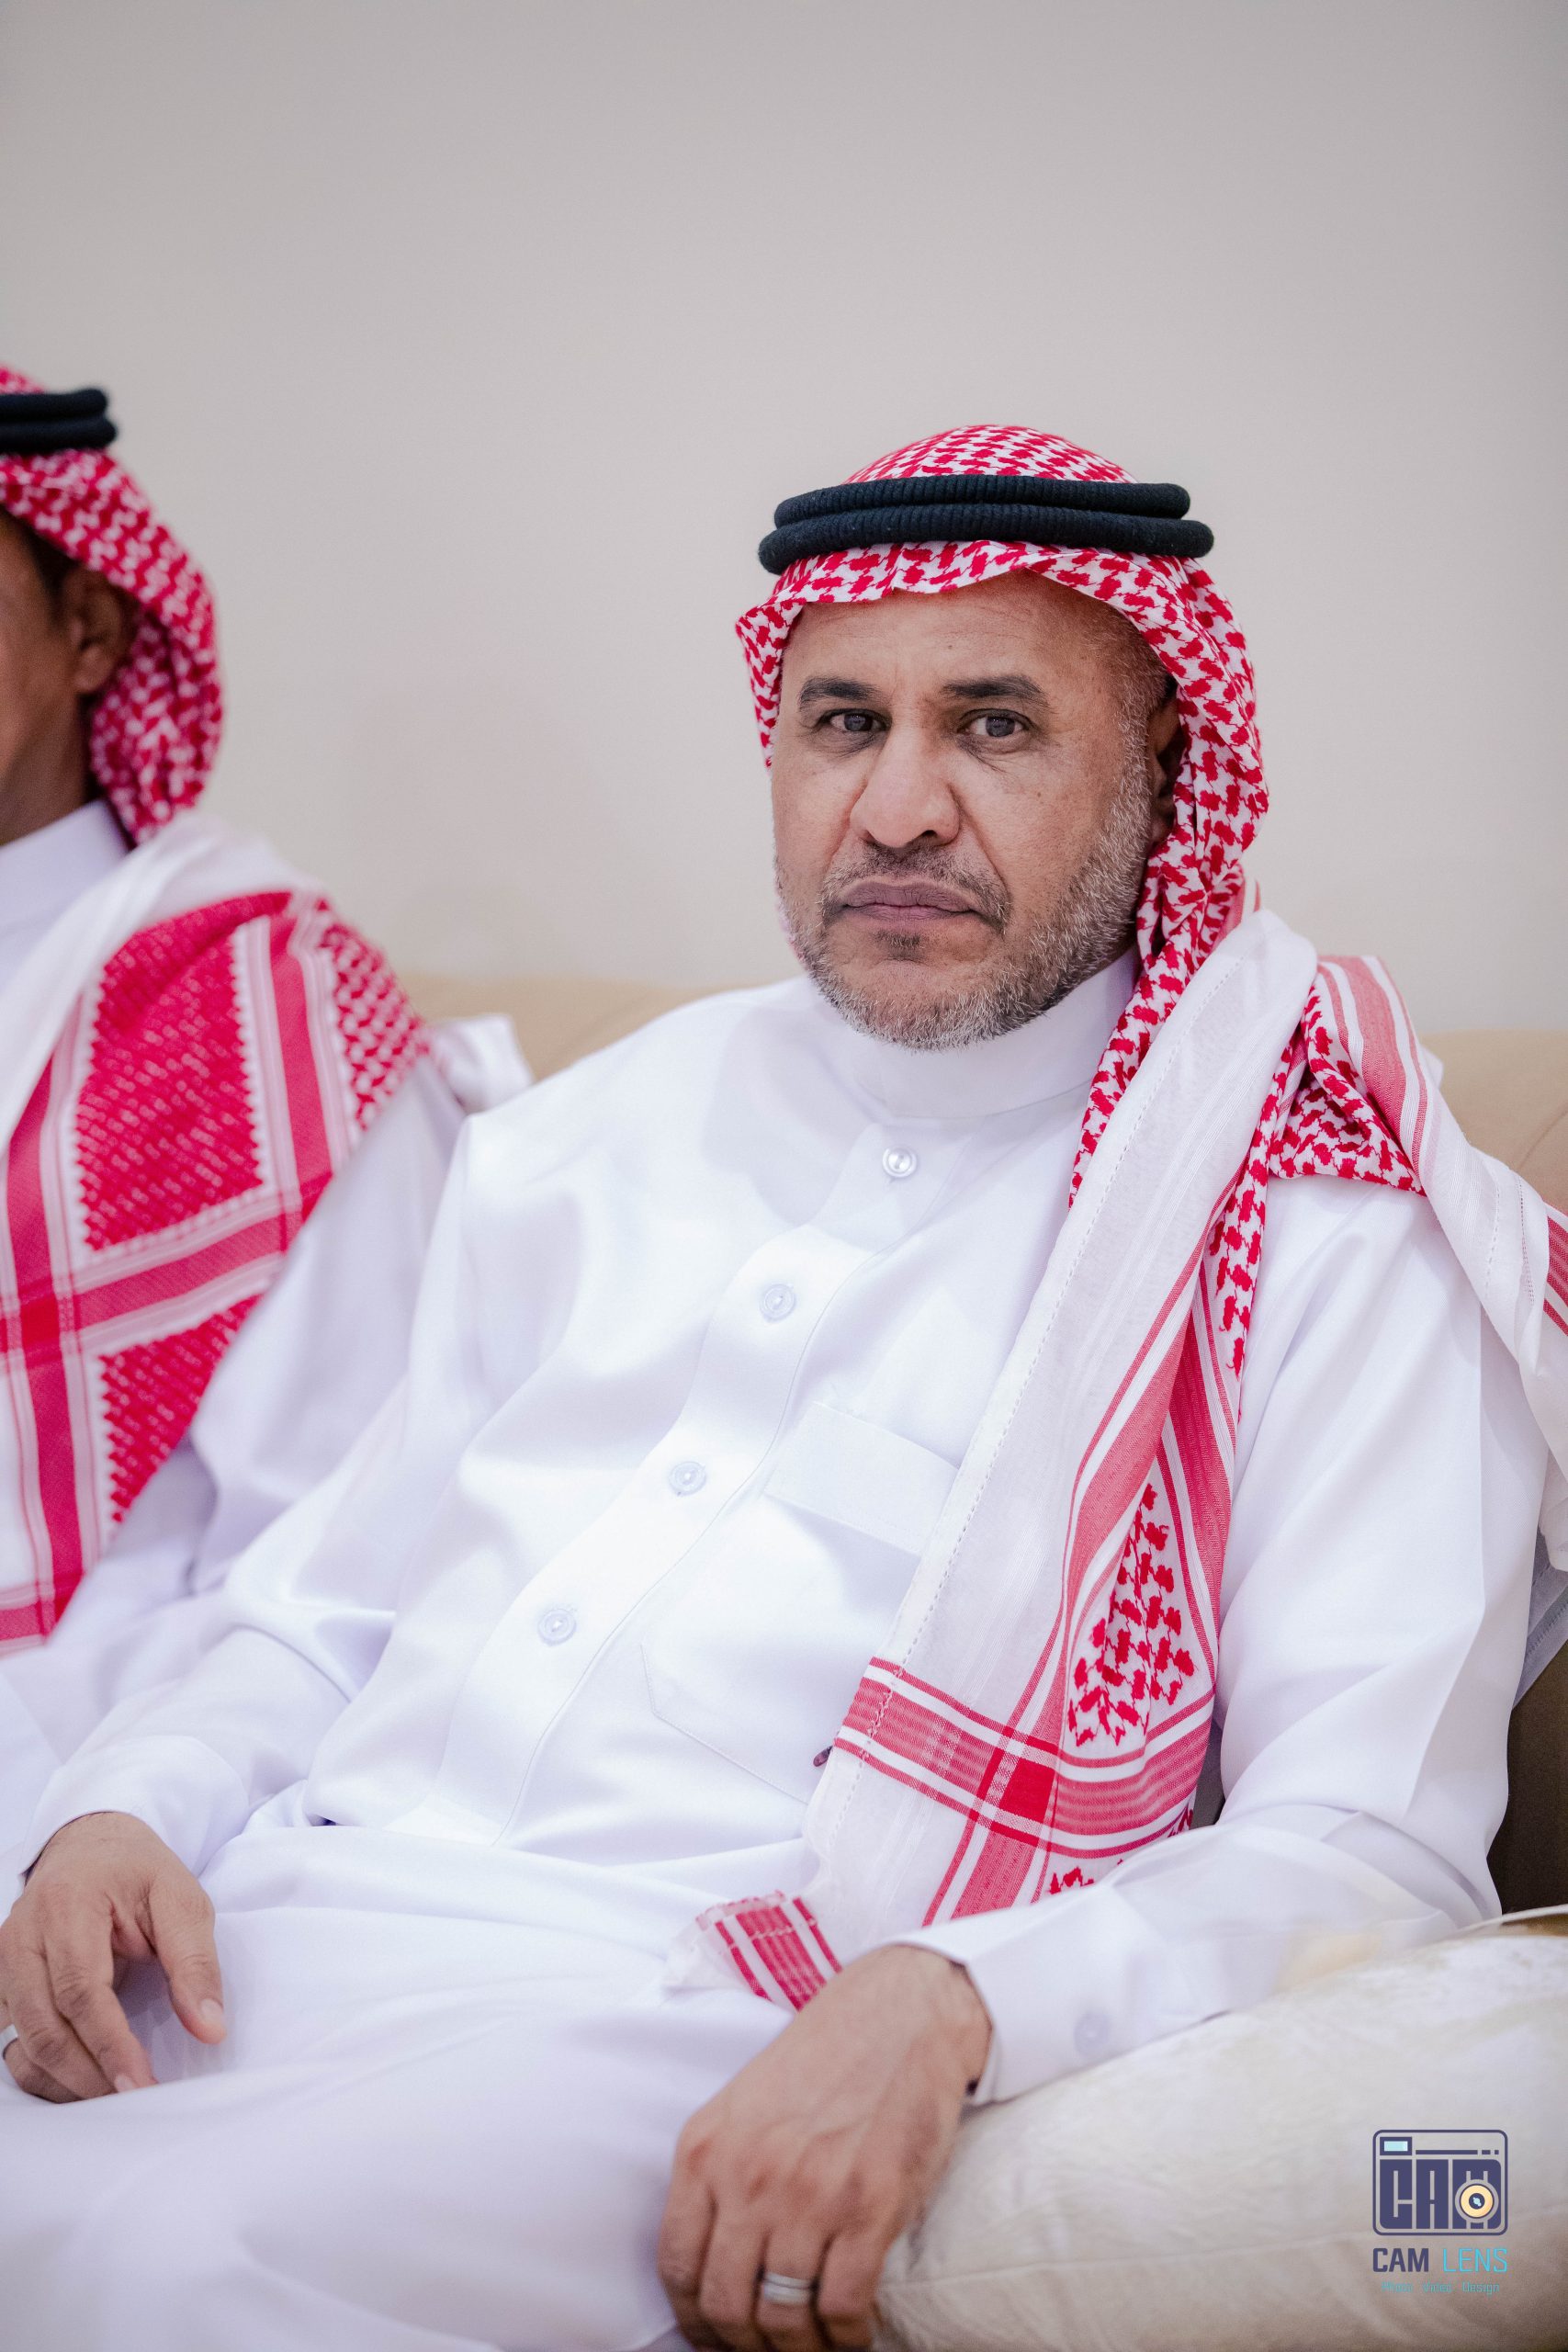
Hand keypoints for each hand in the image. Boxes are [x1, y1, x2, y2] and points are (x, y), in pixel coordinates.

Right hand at [0, 1812, 224, 2101]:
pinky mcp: (3, 1982)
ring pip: (21, 2041)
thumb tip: (209, 2028)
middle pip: (44, 2026)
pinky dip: (44, 2069)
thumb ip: (194, 1962)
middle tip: (133, 2099)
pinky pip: (12, 2039)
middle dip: (87, 2073)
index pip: (81, 1990)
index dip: (109, 2044)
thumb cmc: (138, 1871)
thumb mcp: (181, 1898)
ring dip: (64, 2079)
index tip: (140, 2084)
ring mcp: (5, 1961)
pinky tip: (83, 2080)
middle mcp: (22, 1935)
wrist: (91, 1845)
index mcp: (67, 1904)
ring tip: (113, 2095)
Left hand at [657, 1944, 989, 2349]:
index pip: (676, 2267)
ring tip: (814, 2344)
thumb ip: (721, 2173)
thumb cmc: (824, 2060)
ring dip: (798, 2348)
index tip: (714, 2338)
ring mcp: (808, 2193)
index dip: (694, 2321)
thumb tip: (717, 2261)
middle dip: (744, 2346)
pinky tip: (854, 2331)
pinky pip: (841, 2307)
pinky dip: (846, 2337)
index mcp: (706, 2148)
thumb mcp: (744, 2105)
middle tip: (768, 2350)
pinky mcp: (868, 2207)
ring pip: (782, 2318)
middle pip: (726, 2304)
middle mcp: (748, 2175)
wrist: (901, 2014)